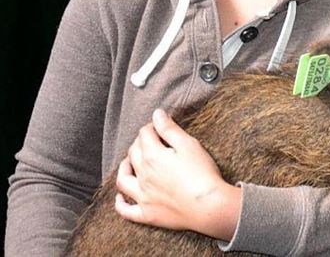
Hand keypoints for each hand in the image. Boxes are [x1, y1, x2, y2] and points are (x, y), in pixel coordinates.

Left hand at [114, 109, 240, 240]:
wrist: (209, 207)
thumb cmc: (202, 174)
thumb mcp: (189, 144)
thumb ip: (170, 129)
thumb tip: (157, 114)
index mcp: (152, 156)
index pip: (144, 134)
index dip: (151, 126)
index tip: (159, 125)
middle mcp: (143, 175)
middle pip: (133, 152)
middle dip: (140, 142)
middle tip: (151, 139)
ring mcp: (143, 196)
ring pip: (123, 179)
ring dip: (124, 167)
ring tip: (131, 161)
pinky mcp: (147, 214)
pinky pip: (126, 210)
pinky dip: (120, 203)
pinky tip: (120, 197)